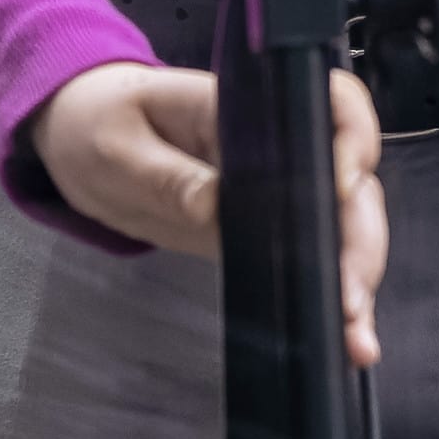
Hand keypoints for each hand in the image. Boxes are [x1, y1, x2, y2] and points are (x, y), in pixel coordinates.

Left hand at [24, 61, 389, 367]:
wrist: (78, 136)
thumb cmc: (96, 123)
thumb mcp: (115, 146)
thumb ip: (166, 175)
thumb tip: (215, 207)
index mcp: (244, 106)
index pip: (329, 103)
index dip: (351, 140)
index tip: (342, 186)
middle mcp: (274, 143)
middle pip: (350, 176)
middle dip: (360, 236)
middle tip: (351, 297)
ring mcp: (274, 186)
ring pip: (344, 220)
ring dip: (357, 274)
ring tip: (356, 336)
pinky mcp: (262, 226)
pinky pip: (312, 252)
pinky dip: (331, 291)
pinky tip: (345, 335)